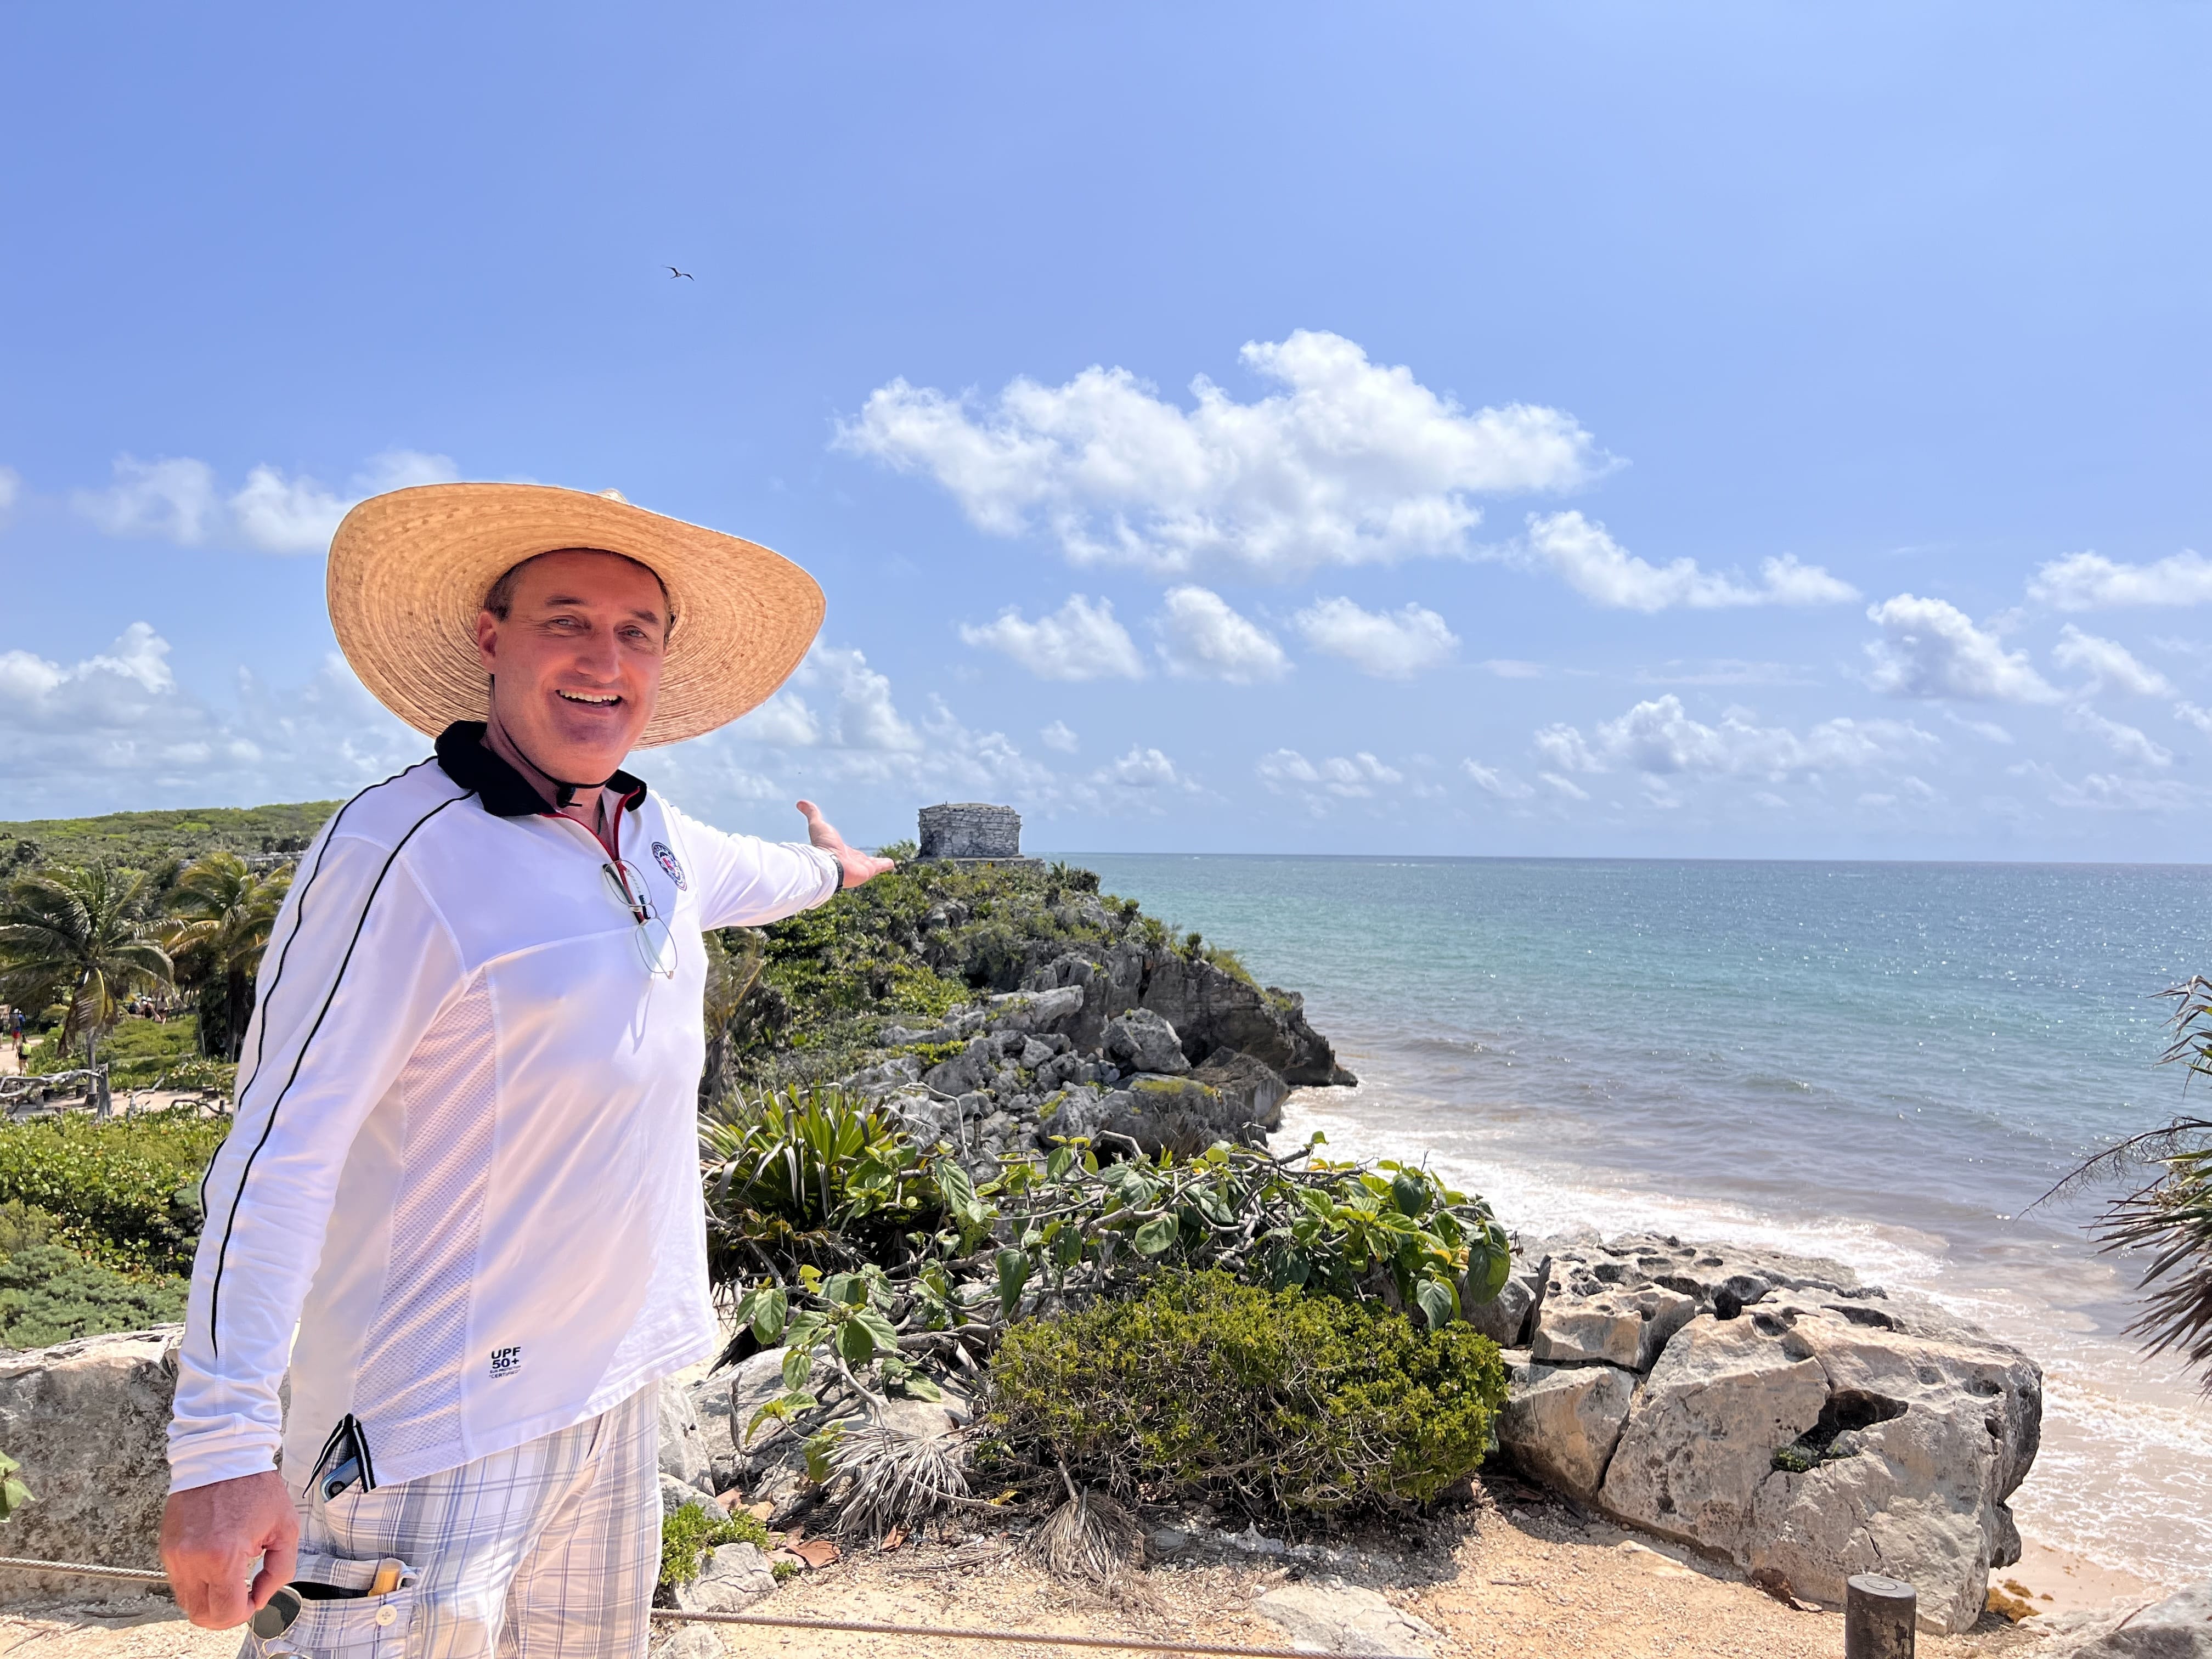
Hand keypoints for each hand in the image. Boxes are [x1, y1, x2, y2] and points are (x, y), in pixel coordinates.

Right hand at [160, 1471, 296, 1628]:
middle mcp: (192, 1560)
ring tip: (229, 1577)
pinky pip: (178, 1581)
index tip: (252, 1600)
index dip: (243, 1613)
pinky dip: (197, 1581)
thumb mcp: (286, 1528)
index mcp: (223, 1556)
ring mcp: (175, 1556)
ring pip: (186, 1601)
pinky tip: (215, 1564)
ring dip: (208, 1598)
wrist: (222, 1457)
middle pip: (200, 1615)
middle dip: (224, 1613)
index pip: (225, 1612)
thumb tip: (262, 1597)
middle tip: (241, 1597)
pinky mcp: (166, 1548)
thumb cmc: (254, 1487)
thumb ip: (280, 1570)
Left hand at [796, 800, 895, 888]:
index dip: (850, 851)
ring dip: (878, 863)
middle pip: (860, 860)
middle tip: (869, 860)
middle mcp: (851, 861)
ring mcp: (861, 866)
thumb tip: (800, 803)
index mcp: (841, 852)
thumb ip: (812, 814)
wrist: (828, 865)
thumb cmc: (822, 847)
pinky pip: (880, 866)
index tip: (850, 850)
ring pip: (872, 864)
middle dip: (865, 860)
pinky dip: (886, 864)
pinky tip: (892, 863)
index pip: (847, 852)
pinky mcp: (869, 869)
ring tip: (886, 863)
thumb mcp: (818, 825)